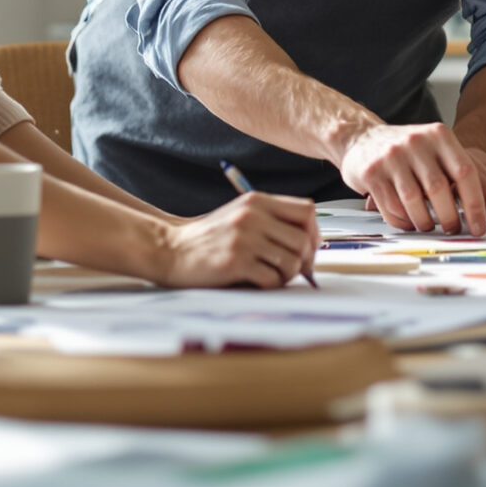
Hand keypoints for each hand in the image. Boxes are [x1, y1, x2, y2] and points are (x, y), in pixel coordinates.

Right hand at [152, 192, 318, 286]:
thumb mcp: (241, 215)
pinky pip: (272, 279)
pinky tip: (258, 282)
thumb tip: (311, 240)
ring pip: (292, 261)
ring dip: (288, 275)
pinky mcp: (235, 262)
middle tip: (294, 269)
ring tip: (274, 276)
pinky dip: (271, 285)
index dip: (314, 231)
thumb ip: (272, 219)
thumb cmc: (210, 237)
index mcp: (257, 201)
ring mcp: (244, 239)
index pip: (307, 210)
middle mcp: (253, 216)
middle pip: (304, 238)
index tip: (308, 247)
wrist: (171, 249)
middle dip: (305, 259)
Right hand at [367, 144, 485, 218]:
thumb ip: (467, 176)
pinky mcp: (371, 173)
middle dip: (450, 218)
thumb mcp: (439, 152)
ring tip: (430, 227)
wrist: (362, 138)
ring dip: (425, 223)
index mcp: (439, 135)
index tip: (479, 227)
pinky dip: (404, 221)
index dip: (476, 204)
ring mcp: (391, 156)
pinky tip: (409, 221)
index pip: (465, 172)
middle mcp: (416, 142)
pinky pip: (392, 208)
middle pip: (439, 190)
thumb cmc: (409, 151)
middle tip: (454, 230)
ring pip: (414, 202)